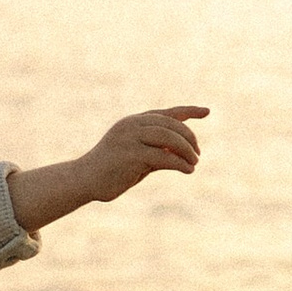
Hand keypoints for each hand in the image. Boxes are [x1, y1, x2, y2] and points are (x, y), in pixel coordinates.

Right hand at [77, 105, 205, 201]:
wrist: (85, 180)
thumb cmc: (112, 170)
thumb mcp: (138, 156)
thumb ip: (158, 150)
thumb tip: (184, 152)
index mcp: (133, 122)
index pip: (166, 113)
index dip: (188, 110)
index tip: (207, 111)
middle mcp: (132, 125)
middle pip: (171, 125)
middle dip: (189, 138)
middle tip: (197, 154)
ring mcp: (130, 139)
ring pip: (169, 138)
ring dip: (187, 151)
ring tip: (194, 162)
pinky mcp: (131, 155)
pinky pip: (163, 157)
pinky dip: (179, 164)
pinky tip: (187, 170)